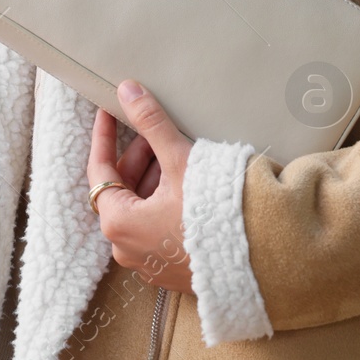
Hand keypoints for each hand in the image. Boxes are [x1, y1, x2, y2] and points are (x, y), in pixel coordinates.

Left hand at [87, 80, 194, 293]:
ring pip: (140, 208)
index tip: (108, 113)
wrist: (260, 257)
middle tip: (152, 131)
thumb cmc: (213, 213)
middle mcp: (126, 247)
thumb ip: (151, 123)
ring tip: (174, 153)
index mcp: (118, 223)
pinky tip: (185, 183)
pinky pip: (155, 226)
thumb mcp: (179, 161)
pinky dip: (163, 201)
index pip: (100, 170)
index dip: (104, 137)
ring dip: (152, 178)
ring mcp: (148, 261)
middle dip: (137, 157)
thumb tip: (128, 91)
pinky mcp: (169, 268)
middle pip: (122, 189)